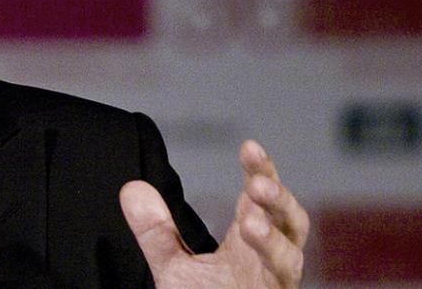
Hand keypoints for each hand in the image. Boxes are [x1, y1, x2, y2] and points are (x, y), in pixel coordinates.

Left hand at [119, 140, 308, 287]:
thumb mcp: (173, 266)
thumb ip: (156, 230)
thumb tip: (132, 188)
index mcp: (251, 239)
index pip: (261, 197)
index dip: (260, 170)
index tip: (250, 147)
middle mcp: (271, 258)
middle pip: (289, 220)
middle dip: (278, 199)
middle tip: (257, 184)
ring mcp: (274, 282)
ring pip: (289, 257)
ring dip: (273, 238)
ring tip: (251, 222)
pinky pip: (279, 282)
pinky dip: (273, 266)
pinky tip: (257, 246)